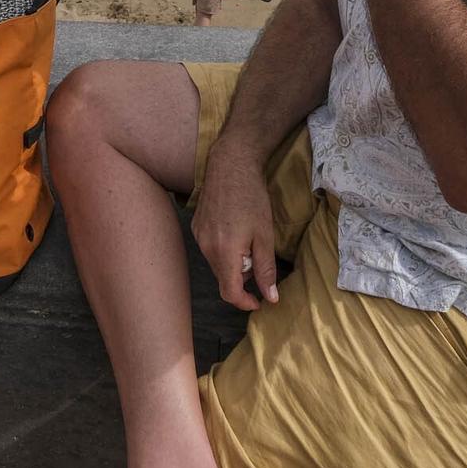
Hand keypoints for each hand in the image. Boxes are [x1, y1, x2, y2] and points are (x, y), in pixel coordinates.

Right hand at [190, 145, 280, 311]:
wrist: (230, 165)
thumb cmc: (251, 198)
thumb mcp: (265, 235)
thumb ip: (266, 269)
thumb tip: (270, 297)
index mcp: (224, 252)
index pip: (230, 292)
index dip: (245, 302)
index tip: (259, 301)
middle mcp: (206, 248)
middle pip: (223, 279)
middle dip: (242, 280)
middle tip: (259, 262)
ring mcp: (198, 236)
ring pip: (216, 264)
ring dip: (232, 264)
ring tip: (248, 243)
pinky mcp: (195, 226)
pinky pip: (209, 249)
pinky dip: (223, 250)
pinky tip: (234, 231)